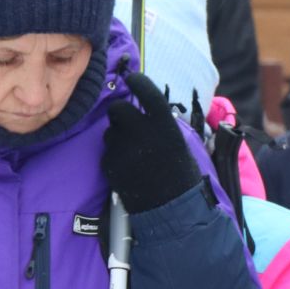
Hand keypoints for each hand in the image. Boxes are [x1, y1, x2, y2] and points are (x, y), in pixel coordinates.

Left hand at [103, 73, 204, 213]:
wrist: (172, 209)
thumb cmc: (182, 177)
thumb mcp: (179, 144)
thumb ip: (161, 126)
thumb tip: (147, 112)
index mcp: (164, 125)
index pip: (146, 91)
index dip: (137, 81)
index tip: (132, 79)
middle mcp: (142, 132)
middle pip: (118, 109)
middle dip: (120, 113)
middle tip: (128, 122)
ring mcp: (123, 149)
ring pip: (110, 131)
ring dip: (117, 137)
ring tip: (132, 153)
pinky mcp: (111, 164)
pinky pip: (107, 152)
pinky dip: (115, 157)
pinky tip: (128, 168)